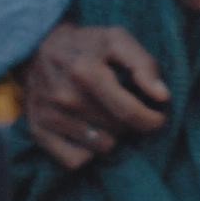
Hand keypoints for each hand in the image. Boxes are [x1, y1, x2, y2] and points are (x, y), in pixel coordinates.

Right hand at [20, 20, 169, 172]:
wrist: (37, 48)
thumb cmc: (86, 45)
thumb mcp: (118, 40)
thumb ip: (144, 65)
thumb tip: (162, 97)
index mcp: (85, 72)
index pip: (129, 112)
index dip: (152, 120)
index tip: (158, 117)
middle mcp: (64, 98)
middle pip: (119, 130)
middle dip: (131, 122)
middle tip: (126, 108)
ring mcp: (49, 116)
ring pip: (102, 147)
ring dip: (112, 136)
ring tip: (107, 117)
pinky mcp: (37, 131)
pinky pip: (75, 160)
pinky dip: (88, 152)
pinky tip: (90, 132)